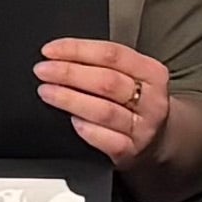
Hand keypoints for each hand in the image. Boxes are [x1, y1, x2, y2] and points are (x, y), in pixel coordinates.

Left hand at [36, 37, 172, 165]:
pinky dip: (85, 129)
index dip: (78, 50)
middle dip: (69, 73)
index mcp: (152, 72)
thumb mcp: (132, 76)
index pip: (112, 54)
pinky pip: (105, 139)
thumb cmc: (136, 102)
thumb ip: (103, 64)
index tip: (51, 50)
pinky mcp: (131, 151)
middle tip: (43, 70)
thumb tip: (61, 55)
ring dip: (70, 99)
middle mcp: (151, 100)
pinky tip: (71, 121)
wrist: (158, 140)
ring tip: (47, 92)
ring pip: (103, 111)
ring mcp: (142, 128)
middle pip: (107, 81)